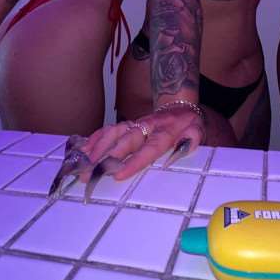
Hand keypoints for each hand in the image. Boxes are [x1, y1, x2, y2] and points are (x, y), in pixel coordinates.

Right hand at [78, 105, 205, 193]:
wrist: (178, 105)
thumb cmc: (187, 124)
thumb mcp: (197, 130)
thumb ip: (193, 138)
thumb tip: (187, 145)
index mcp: (165, 132)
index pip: (149, 148)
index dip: (133, 161)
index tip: (118, 174)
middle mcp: (146, 127)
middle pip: (125, 141)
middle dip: (106, 157)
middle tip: (90, 174)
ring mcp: (135, 124)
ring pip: (113, 133)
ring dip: (96, 148)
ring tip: (82, 165)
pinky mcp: (127, 124)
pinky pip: (109, 129)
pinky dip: (95, 138)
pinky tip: (83, 150)